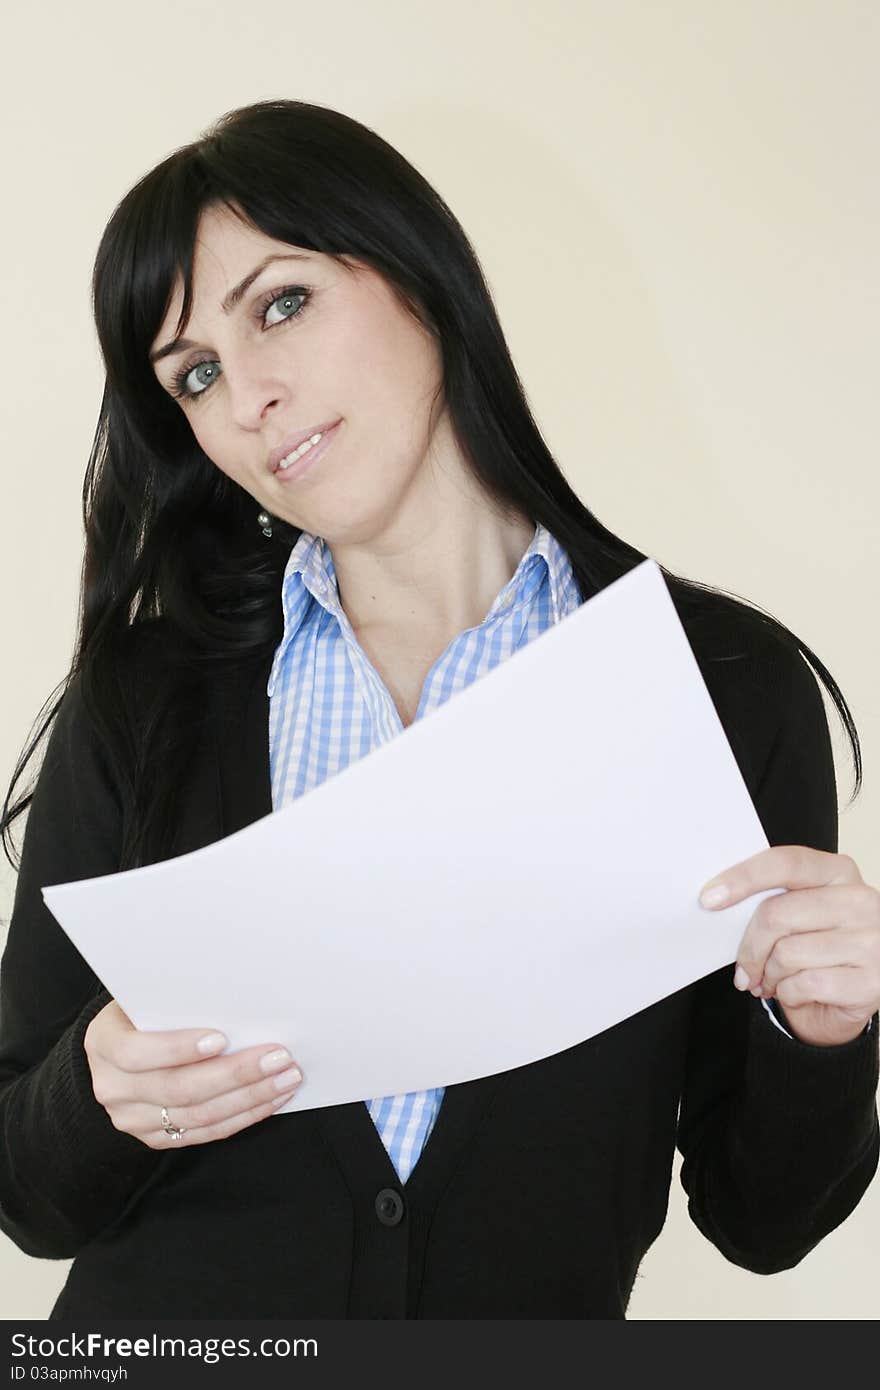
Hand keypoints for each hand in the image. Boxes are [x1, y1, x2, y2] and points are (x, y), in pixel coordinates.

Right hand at [84, 999, 303, 1147]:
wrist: (119, 1047)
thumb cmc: (145, 1012)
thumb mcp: (148, 998)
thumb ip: (178, 1003)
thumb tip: (238, 1001)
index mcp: (104, 1043)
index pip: (137, 1052)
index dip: (179, 1048)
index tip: (222, 1038)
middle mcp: (112, 1086)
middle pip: (177, 1088)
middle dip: (235, 1074)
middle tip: (278, 1057)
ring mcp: (132, 1118)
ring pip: (197, 1116)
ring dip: (249, 1097)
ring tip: (286, 1078)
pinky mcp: (155, 1138)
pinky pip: (204, 1133)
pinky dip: (243, 1116)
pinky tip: (271, 1099)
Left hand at [699, 846, 879, 1047]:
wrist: (853, 994)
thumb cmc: (819, 947)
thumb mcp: (801, 912)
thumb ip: (774, 899)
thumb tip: (717, 900)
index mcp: (839, 872)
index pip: (786, 863)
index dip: (743, 877)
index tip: (709, 898)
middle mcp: (861, 901)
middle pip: (777, 914)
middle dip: (750, 948)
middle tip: (744, 968)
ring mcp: (871, 942)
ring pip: (788, 953)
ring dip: (769, 975)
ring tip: (772, 981)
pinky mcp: (870, 982)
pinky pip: (805, 984)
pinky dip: (789, 993)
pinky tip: (794, 992)